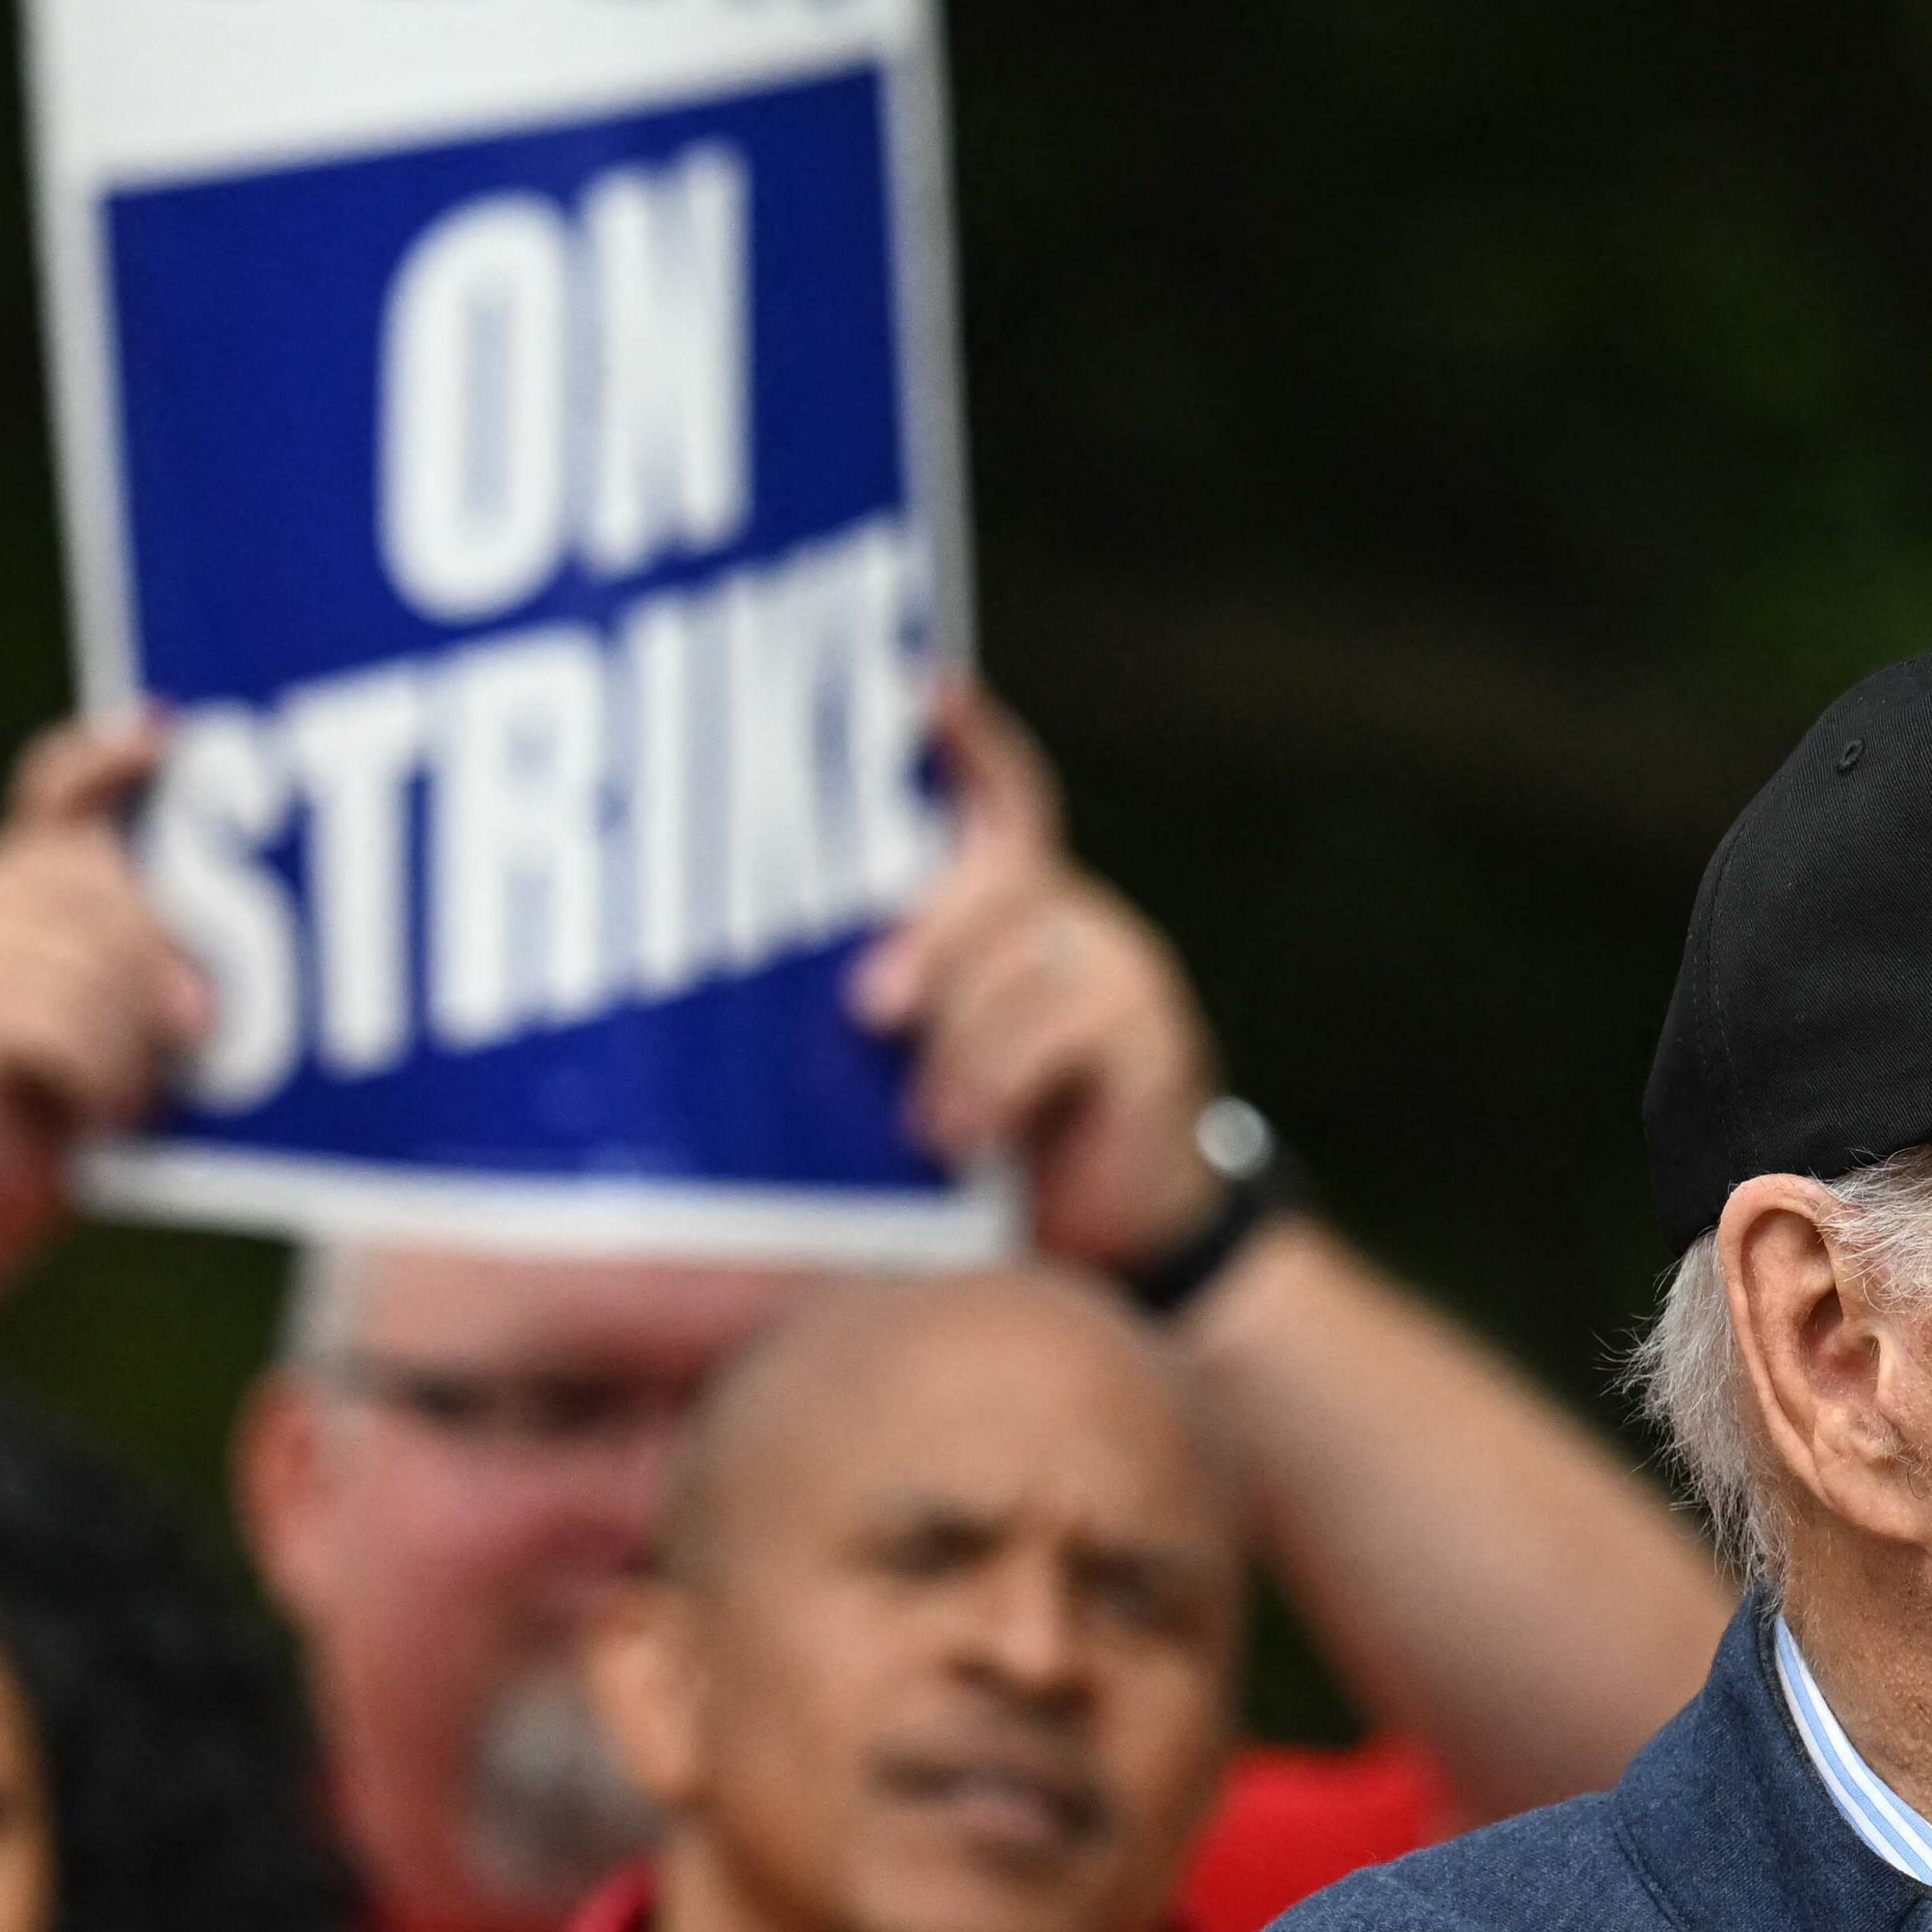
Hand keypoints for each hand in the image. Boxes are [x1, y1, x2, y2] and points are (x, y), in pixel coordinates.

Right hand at [0, 717, 207, 1265]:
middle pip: (103, 885)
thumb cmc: (57, 1106)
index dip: (110, 756)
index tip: (166, 736)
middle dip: (162, 961)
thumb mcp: (119, 1022)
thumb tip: (207, 986)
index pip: (60, 786)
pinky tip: (93, 1115)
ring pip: (89, 966)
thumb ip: (150, 970)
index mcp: (24, 882)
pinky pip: (56, 1032)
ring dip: (133, 1045)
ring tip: (127, 1092)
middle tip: (192, 1031)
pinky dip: (99, 1083)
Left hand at [842, 680, 1229, 1270]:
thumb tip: (775, 989)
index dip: (965, 739)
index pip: (993, 796)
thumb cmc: (974, 1145)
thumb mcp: (909, 1067)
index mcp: (998, 905)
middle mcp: (1061, 912)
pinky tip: (962, 1138)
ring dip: (959, 1047)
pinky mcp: (1155, 1034)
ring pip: (1021, 959)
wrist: (1102, 1242)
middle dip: (930, 932)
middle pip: (997, 868)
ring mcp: (1118, 963)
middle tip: (869, 1011)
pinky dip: (999, 1083)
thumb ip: (873, 1007)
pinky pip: (1066, 1026)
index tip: (922, 689)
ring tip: (921, 1130)